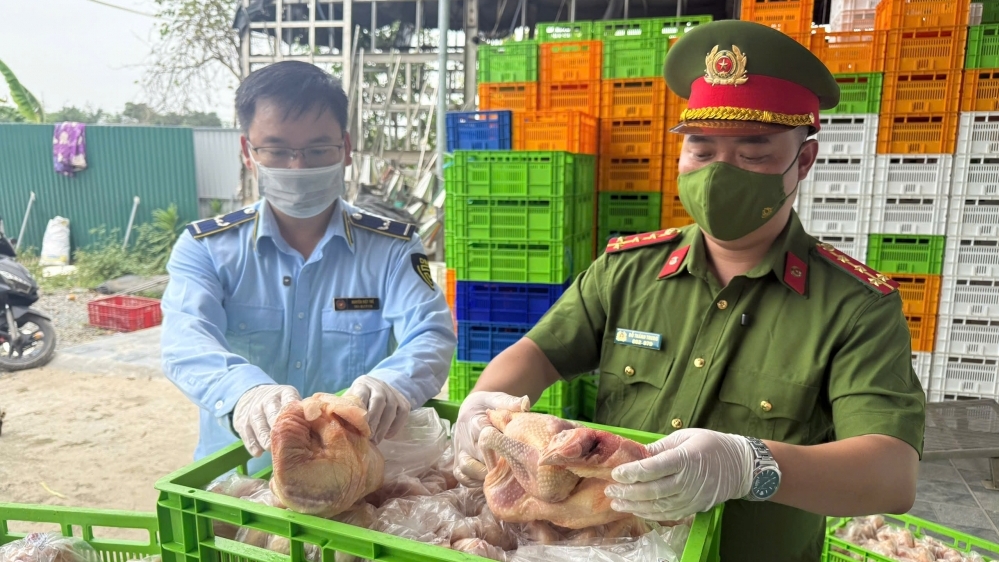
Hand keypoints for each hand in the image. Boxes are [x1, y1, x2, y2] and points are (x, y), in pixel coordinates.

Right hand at [233, 384, 300, 456]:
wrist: (251, 395)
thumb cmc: (280, 404)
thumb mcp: (292, 401)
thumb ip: (303, 412)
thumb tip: (318, 427)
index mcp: (285, 394)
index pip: (290, 401)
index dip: (294, 414)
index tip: (301, 427)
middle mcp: (268, 400)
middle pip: (272, 413)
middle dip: (278, 428)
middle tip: (285, 442)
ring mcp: (254, 410)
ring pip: (258, 423)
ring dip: (265, 437)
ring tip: (271, 449)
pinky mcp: (242, 421)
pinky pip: (246, 433)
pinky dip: (252, 443)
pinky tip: (258, 453)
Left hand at [344, 375, 410, 443]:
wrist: (377, 390)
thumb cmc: (358, 402)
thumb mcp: (349, 402)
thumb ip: (344, 411)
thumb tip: (335, 428)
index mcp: (362, 384)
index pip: (362, 395)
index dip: (360, 413)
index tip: (358, 428)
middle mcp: (379, 385)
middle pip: (378, 401)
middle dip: (373, 421)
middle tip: (368, 438)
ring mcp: (393, 392)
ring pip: (391, 408)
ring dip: (383, 427)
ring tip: (376, 441)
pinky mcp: (403, 401)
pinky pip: (402, 414)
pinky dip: (395, 426)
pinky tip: (387, 436)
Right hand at [453, 391, 529, 486]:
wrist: (471, 409)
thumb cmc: (489, 405)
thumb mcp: (498, 398)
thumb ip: (510, 402)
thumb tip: (525, 403)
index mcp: (474, 422)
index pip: (485, 437)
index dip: (500, 447)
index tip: (514, 451)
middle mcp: (464, 438)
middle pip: (478, 456)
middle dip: (496, 463)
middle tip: (515, 467)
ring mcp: (460, 452)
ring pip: (467, 469)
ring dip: (485, 473)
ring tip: (502, 474)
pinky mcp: (458, 462)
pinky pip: (462, 477)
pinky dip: (474, 481)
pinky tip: (491, 479)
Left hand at [605, 428, 753, 520]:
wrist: (740, 467)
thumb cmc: (711, 446)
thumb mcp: (685, 437)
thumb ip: (660, 447)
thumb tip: (636, 453)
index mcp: (685, 458)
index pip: (654, 468)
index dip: (632, 472)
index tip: (616, 473)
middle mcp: (688, 481)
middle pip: (653, 490)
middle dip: (628, 492)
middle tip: (610, 489)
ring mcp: (691, 497)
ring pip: (658, 506)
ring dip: (634, 506)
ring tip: (616, 502)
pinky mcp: (692, 508)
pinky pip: (667, 514)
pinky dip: (648, 513)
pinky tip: (635, 509)